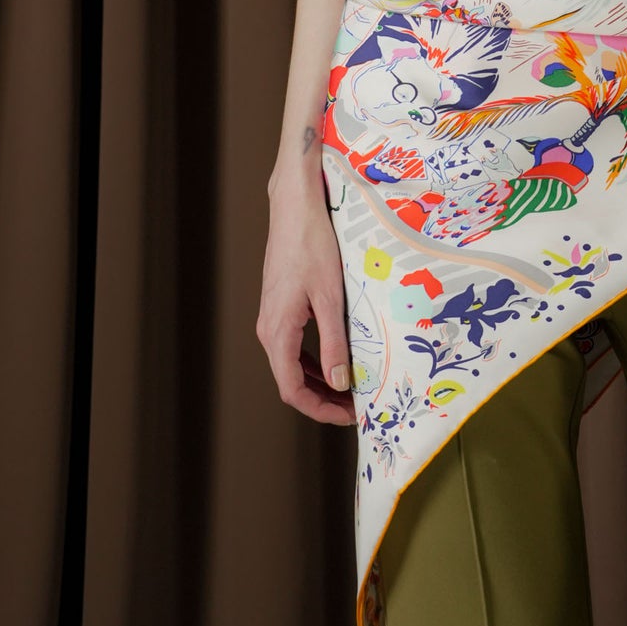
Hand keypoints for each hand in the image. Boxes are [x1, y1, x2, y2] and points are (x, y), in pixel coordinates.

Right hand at [257, 178, 356, 425]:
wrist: (295, 208)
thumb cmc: (312, 246)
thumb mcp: (329, 297)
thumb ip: (334, 342)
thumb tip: (341, 382)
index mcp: (277, 332)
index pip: (292, 390)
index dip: (320, 410)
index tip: (349, 417)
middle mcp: (269, 329)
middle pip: (292, 381)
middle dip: (324, 398)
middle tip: (357, 406)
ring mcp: (272, 317)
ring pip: (292, 364)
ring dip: (319, 380)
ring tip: (352, 387)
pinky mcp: (280, 306)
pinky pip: (294, 345)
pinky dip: (314, 359)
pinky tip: (337, 359)